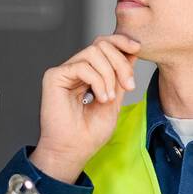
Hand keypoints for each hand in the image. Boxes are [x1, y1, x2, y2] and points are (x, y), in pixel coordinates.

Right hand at [32, 34, 140, 182]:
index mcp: (89, 73)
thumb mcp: (115, 100)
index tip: (138, 49)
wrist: (74, 151)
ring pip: (94, 51)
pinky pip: (82, 65)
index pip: (105, 45)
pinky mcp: (54, 77)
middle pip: (102, 44)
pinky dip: (97, 81)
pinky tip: (100, 98)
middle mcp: (76, 69)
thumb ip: (120, 77)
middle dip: (121, 63)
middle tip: (128, 85)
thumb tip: (132, 52)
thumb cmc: (90, 134)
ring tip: (109, 98)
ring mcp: (65, 72)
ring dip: (109, 74)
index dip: (121, 42)